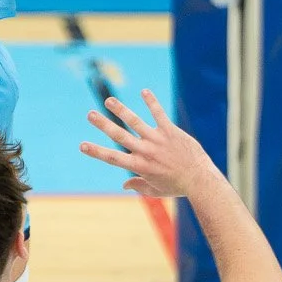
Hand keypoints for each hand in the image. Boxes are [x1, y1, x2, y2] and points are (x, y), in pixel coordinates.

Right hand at [80, 90, 216, 197]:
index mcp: (139, 166)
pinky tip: (144, 91)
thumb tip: (124, 185)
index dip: (96, 151)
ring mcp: (157, 140)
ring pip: (136, 122)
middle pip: (119, 136)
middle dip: (103, 125)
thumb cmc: (177, 186)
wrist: (200, 179)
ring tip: (109, 100)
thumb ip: (138, 186)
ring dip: (121, 110)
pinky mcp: (170, 131)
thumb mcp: (155, 190)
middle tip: (89, 115)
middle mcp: (145, 151)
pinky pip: (159, 114)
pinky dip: (151, 102)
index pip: (113, 158)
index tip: (82, 145)